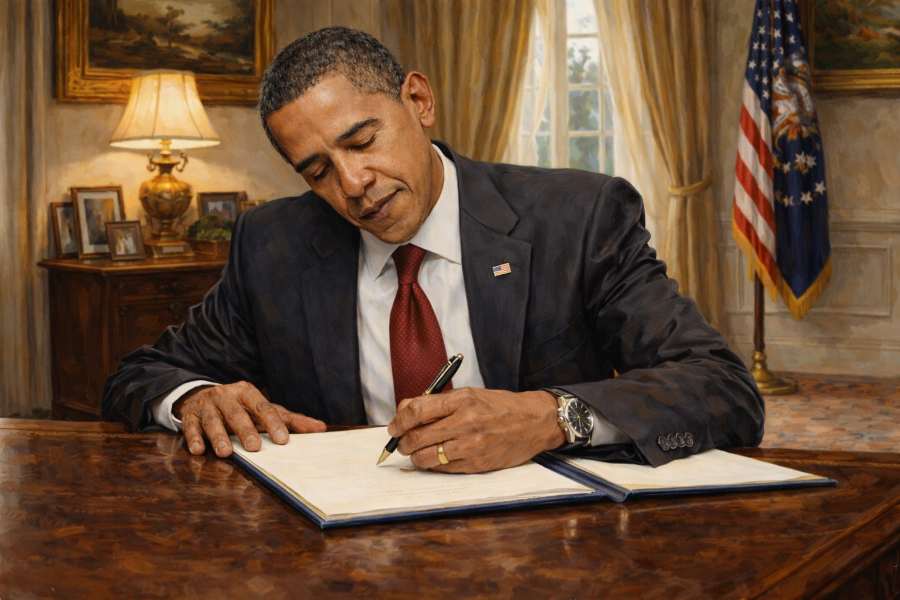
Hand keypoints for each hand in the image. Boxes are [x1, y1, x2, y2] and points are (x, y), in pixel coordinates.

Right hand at [174, 381, 325, 456]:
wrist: (202, 396)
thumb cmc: (241, 407)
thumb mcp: (264, 409)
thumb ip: (290, 419)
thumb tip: (321, 429)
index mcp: (247, 392)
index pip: (263, 407)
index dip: (273, 422)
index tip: (283, 439)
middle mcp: (226, 396)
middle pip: (237, 413)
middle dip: (246, 430)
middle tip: (255, 448)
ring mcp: (207, 406)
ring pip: (212, 420)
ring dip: (219, 436)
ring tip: (226, 453)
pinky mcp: (189, 416)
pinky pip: (190, 427)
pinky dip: (194, 438)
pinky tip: (198, 450)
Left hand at [387, 388, 564, 472]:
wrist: (534, 422)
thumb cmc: (499, 406)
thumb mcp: (469, 394)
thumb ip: (438, 402)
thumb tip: (404, 411)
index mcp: (462, 400)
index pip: (417, 411)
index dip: (398, 421)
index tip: (394, 426)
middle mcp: (466, 422)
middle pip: (417, 437)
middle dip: (402, 442)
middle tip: (401, 442)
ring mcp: (471, 446)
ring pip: (426, 457)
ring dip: (415, 456)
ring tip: (417, 452)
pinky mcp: (477, 464)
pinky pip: (443, 469)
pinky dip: (433, 465)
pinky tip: (436, 458)